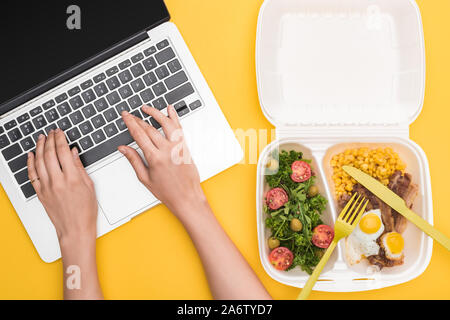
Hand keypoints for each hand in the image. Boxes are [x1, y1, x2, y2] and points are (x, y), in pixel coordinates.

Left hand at [27, 129, 97, 243]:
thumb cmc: (85, 211)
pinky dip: (30, 163)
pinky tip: (31, 155)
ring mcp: (47, 187)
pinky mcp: (40, 193)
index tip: (60, 133)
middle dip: (50, 140)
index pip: (63, 152)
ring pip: (39, 162)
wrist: (75, 229)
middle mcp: (58, 182)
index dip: (61, 139)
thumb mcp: (89, 186)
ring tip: (41, 138)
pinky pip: (32, 175)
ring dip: (40, 147)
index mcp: (73, 179)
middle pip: (50, 154)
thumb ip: (80, 168)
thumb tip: (73, 153)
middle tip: (51, 132)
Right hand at [118, 106, 205, 218]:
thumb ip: (134, 160)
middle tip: (130, 114)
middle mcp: (167, 151)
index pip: (139, 135)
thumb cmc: (168, 192)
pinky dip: (174, 117)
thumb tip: (123, 149)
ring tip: (146, 108)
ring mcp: (178, 147)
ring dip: (155, 113)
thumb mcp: (145, 179)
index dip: (130, 123)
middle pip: (149, 129)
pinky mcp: (185, 147)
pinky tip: (169, 109)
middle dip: (138, 119)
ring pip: (166, 124)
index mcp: (155, 159)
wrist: (187, 198)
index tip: (125, 116)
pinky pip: (179, 128)